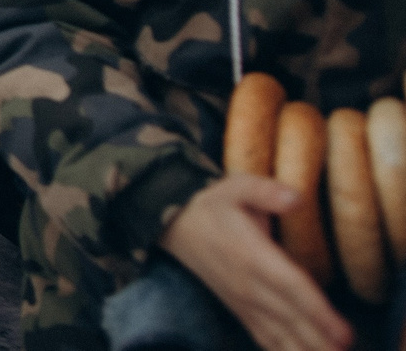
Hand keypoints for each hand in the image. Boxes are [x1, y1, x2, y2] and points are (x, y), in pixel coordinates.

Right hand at [160, 176, 351, 350]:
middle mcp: (249, 285)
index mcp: (252, 255)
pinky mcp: (241, 312)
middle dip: (321, 340)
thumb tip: (296, 197)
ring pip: (280, 336)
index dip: (318, 311)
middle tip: (346, 350)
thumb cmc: (212, 205)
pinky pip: (265, 340)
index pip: (290, 287)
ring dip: (305, 350)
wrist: (175, 226)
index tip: (343, 332)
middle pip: (291, 320)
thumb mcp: (236, 186)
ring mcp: (244, 303)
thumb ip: (266, 191)